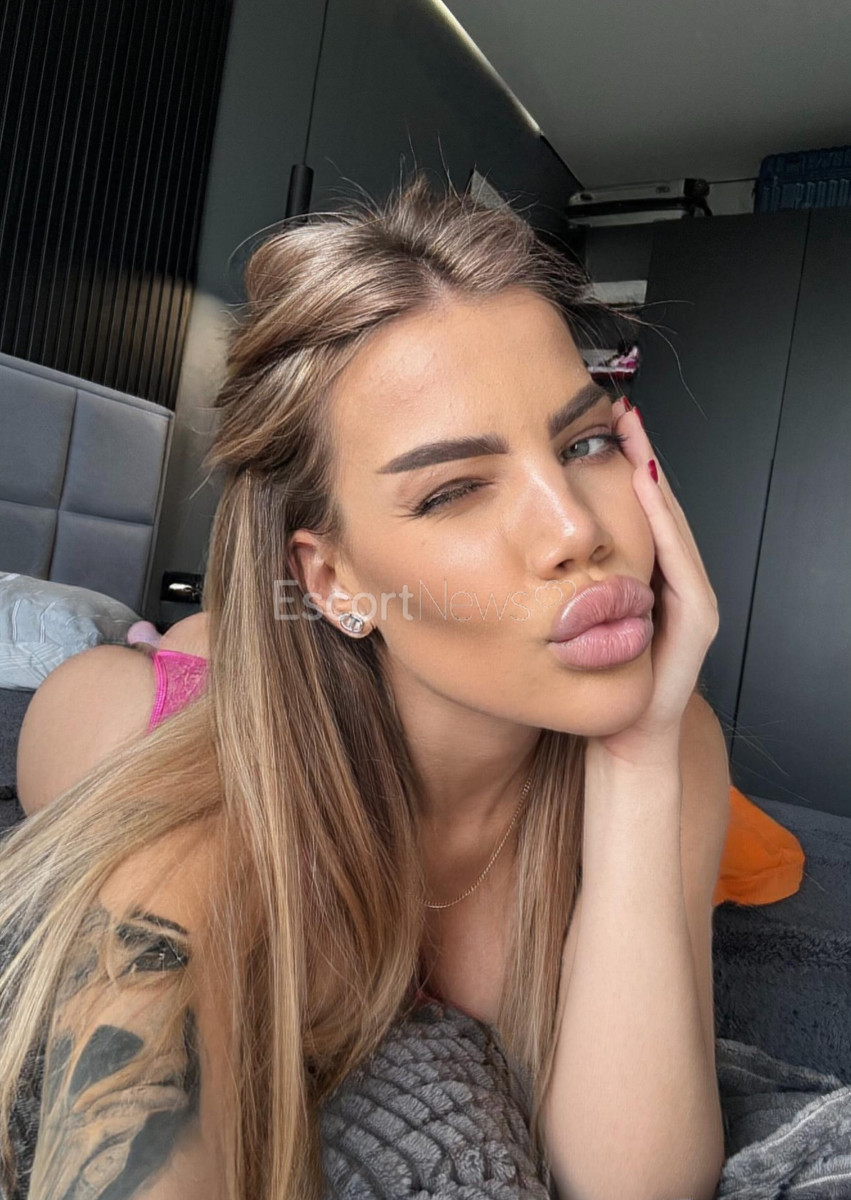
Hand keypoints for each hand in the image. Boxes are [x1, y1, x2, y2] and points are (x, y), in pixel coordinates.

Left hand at [588, 399, 719, 765]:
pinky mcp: (696, 622)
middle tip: (620, 411)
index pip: (632, 514)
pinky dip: (665, 523)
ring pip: (671, 526)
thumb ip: (554, 588)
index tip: (595, 428)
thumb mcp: (567, 626)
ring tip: (634, 435)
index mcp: (639, 583)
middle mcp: (668, 585)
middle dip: (639, 458)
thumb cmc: (589, 687)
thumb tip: (510, 553)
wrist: (620, 747)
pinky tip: (647, 488)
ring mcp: (688, 601)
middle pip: (655, 509)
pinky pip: (681, 563)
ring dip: (654, 479)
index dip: (618, 470)